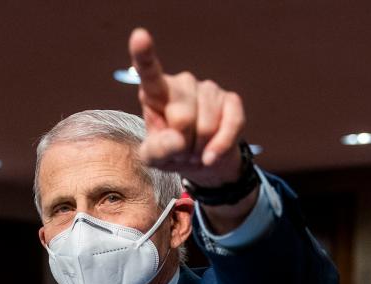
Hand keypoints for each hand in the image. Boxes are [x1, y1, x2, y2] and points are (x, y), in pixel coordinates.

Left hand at [130, 28, 246, 188]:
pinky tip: (212, 155)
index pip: (149, 72)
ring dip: (200, 149)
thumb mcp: (154, 159)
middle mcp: (182, 84)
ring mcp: (208, 89)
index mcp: (156, 92)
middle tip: (181, 152)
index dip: (144, 55)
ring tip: (195, 151)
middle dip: (183, 145)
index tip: (139, 36)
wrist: (202, 161)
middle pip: (182, 117)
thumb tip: (178, 139)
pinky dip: (222, 146)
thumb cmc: (172, 153)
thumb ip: (157, 150)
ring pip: (206, 126)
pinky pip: (231, 125)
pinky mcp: (231, 100)